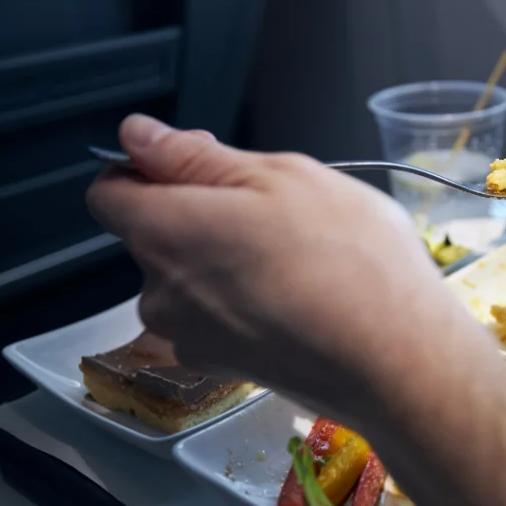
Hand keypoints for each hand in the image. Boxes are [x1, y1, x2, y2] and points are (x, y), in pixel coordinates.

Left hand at [86, 115, 503, 423]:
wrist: (396, 363)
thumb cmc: (348, 259)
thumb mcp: (281, 176)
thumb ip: (196, 157)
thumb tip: (136, 136)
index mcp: (164, 232)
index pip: (108, 190)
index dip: (146, 168)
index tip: (202, 163)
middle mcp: (160, 292)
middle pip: (154, 237)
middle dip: (200, 214)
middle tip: (274, 210)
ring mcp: (190, 339)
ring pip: (189, 280)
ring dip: (225, 261)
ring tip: (296, 258)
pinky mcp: (223, 370)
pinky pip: (216, 319)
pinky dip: (243, 303)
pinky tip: (299, 300)